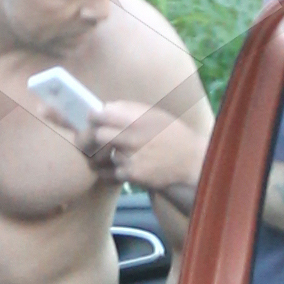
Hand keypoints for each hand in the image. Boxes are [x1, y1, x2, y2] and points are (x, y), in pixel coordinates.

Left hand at [84, 100, 203, 197]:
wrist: (191, 162)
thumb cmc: (172, 135)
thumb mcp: (154, 115)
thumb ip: (129, 110)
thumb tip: (104, 107)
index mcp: (137, 119)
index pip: (101, 115)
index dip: (93, 117)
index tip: (93, 120)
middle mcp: (132, 137)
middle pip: (96, 136)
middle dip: (92, 138)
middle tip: (93, 140)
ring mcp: (130, 158)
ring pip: (100, 156)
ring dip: (101, 156)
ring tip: (108, 155)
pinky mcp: (131, 175)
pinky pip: (108, 173)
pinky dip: (109, 172)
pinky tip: (118, 167)